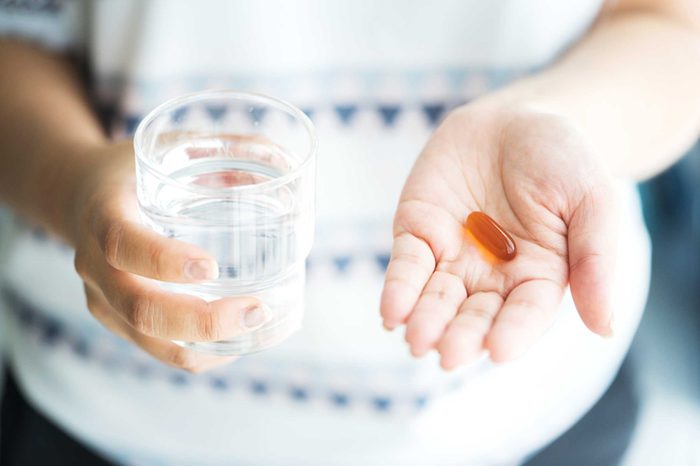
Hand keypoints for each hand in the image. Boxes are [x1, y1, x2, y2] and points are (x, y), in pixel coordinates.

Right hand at [70, 142, 267, 371]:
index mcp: (103, 215)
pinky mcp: (119, 321)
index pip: (123, 245)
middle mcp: (96, 266)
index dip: (164, 261)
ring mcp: (104, 300)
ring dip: (209, 344)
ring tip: (261, 324)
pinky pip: (159, 350)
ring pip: (152, 342)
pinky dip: (202, 353)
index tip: (212, 266)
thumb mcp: (166, 147)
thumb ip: (223, 149)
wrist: (78, 198)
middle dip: (202, 320)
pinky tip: (240, 340)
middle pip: (140, 311)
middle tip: (258, 309)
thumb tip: (288, 161)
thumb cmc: (134, 172)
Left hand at [380, 103, 616, 368]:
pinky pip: (407, 265)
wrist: (517, 118)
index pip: (525, 313)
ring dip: (425, 320)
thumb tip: (604, 328)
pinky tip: (391, 313)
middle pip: (475, 313)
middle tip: (448, 356)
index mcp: (538, 277)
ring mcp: (452, 257)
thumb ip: (595, 259)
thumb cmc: (564, 160)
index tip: (498, 351)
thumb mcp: (592, 201)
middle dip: (461, 335)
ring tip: (417, 341)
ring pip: (436, 297)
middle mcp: (492, 277)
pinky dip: (398, 288)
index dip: (513, 332)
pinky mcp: (419, 232)